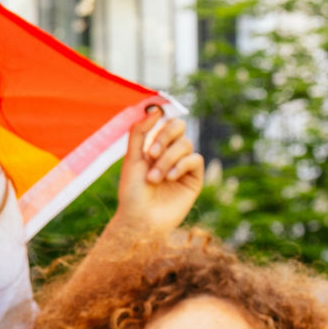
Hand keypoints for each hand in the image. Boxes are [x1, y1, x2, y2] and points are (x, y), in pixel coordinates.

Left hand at [111, 105, 203, 236]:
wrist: (140, 219)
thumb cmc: (132, 191)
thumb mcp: (131, 158)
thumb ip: (139, 132)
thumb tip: (154, 109)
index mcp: (153, 146)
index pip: (163, 121)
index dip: (159, 121)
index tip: (153, 120)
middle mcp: (169, 153)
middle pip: (179, 126)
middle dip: (164, 136)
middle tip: (151, 154)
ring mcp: (183, 165)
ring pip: (185, 144)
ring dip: (167, 159)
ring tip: (154, 178)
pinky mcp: (194, 178)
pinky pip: (196, 159)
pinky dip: (181, 165)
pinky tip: (169, 178)